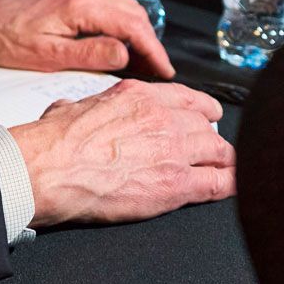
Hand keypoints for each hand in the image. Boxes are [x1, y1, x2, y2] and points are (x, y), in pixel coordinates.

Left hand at [0, 0, 173, 77]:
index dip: (152, 48)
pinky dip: (124, 27)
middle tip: (159, 70)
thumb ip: (89, 54)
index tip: (164, 69)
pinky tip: (124, 47)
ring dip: (139, 34)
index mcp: (79, 5)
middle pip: (133, 13)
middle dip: (151, 42)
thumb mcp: (49, 56)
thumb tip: (124, 54)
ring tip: (145, 62)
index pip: (131, 24)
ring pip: (124, 9)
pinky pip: (110, 9)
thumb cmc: (9, 38)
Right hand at [9, 80, 234, 225]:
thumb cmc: (53, 142)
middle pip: (206, 125)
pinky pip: (219, 183)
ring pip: (219, 151)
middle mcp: (161, 117)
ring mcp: (173, 150)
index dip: (203, 108)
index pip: (186, 97)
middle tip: (213, 149)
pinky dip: (229, 184)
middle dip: (212, 137)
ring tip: (226, 169)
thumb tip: (72, 110)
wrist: (50, 169)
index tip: (209, 115)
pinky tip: (232, 186)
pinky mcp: (176, 184)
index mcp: (138, 96)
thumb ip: (86, 107)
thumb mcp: (71, 107)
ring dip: (224, 161)